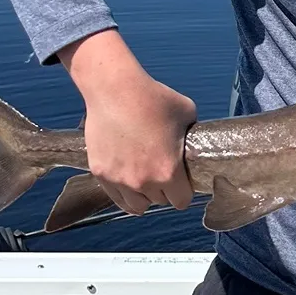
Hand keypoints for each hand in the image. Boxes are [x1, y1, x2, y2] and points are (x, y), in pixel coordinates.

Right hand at [58, 30, 195, 215]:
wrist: (114, 88)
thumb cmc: (153, 98)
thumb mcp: (187, 114)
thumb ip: (191, 136)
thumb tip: (195, 143)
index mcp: (168, 172)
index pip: (181, 201)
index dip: (184, 192)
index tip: (182, 182)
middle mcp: (143, 181)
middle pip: (160, 202)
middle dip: (164, 191)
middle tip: (162, 174)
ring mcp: (119, 179)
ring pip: (137, 206)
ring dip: (144, 197)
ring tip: (145, 182)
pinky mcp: (100, 172)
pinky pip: (116, 198)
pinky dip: (124, 194)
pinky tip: (128, 185)